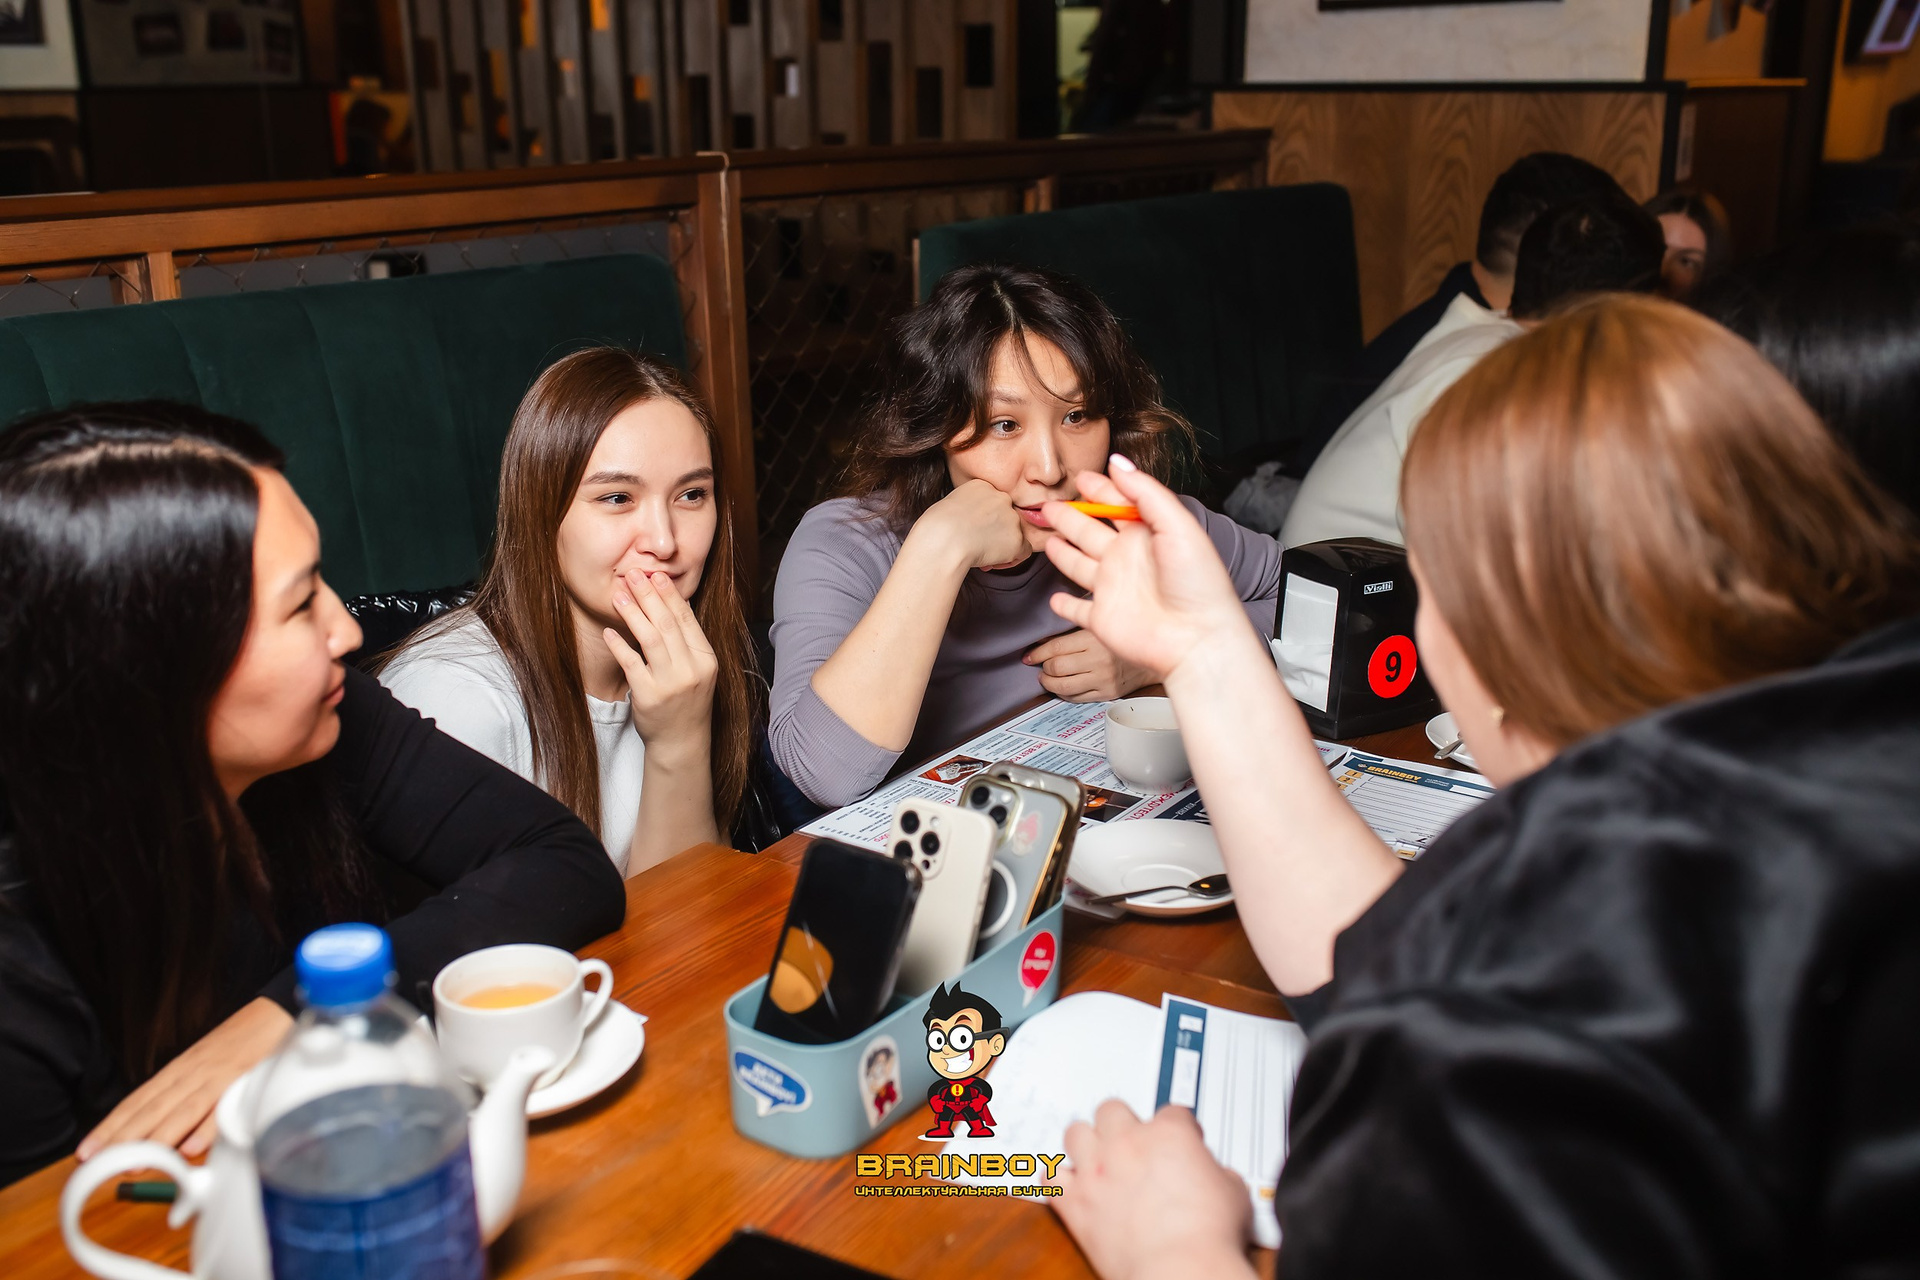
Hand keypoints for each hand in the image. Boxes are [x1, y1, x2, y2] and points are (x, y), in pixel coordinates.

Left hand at [78, 997, 291, 1160]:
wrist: (278, 1011)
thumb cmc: (241, 1041)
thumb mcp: (205, 1063)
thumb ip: (186, 1094)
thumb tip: (164, 1131)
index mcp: (180, 1069)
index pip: (137, 1099)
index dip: (111, 1125)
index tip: (87, 1149)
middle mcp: (192, 1072)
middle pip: (152, 1107)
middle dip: (123, 1137)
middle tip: (99, 1162)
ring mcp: (218, 1076)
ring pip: (181, 1109)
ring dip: (156, 1138)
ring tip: (134, 1163)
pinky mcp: (246, 1079)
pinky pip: (224, 1107)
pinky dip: (207, 1128)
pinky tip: (190, 1149)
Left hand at [606, 570, 718, 753]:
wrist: (681, 741)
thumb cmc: (687, 702)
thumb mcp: (698, 670)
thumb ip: (688, 641)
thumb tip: (675, 605)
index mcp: (706, 659)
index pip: (686, 620)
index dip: (670, 595)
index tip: (656, 575)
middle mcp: (691, 670)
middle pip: (667, 624)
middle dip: (648, 596)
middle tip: (634, 574)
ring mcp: (670, 683)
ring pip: (649, 639)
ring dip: (633, 613)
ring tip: (619, 595)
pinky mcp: (649, 696)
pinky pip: (631, 663)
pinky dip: (619, 645)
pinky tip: (610, 630)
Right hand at [917, 478, 1029, 570]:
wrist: (943, 540)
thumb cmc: (935, 528)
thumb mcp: (948, 507)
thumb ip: (967, 509)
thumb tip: (971, 525)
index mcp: (982, 486)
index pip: (992, 503)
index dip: (984, 521)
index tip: (972, 532)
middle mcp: (1001, 497)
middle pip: (1005, 517)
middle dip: (995, 533)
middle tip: (978, 546)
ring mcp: (1012, 517)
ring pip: (1015, 534)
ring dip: (1002, 546)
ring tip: (982, 556)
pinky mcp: (1018, 538)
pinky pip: (1024, 551)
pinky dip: (1012, 559)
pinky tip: (994, 562)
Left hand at [1024, 629, 1153, 701]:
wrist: (1156, 653)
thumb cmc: (1124, 636)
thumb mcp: (1100, 626)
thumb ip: (1075, 630)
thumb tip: (1045, 641)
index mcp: (1094, 638)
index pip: (1055, 648)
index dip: (1037, 653)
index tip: (1029, 656)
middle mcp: (1097, 660)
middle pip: (1056, 668)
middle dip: (1043, 668)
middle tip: (1041, 666)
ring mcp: (1102, 679)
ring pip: (1063, 686)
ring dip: (1049, 683)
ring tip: (1047, 678)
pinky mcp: (1106, 693)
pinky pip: (1077, 698)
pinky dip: (1064, 693)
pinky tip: (1061, 687)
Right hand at [1042, 458, 1255, 685]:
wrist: (1197, 638)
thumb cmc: (1197, 582)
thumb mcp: (1176, 525)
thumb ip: (1145, 492)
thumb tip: (1117, 462)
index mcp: (1145, 535)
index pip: (1116, 506)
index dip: (1099, 491)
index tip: (1081, 477)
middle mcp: (1126, 560)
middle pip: (1090, 531)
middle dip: (1070, 516)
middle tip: (1050, 503)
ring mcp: (1112, 589)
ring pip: (1078, 565)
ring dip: (1063, 552)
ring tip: (1046, 536)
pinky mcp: (1101, 618)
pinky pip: (1077, 610)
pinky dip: (1065, 605)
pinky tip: (1056, 598)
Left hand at [1054, 1100, 1254, 1279]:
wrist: (1180, 1270)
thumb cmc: (1207, 1236)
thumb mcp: (1234, 1193)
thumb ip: (1218, 1174)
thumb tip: (1216, 1179)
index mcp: (1169, 1135)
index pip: (1171, 1112)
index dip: (1177, 1127)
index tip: (1180, 1140)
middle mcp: (1127, 1144)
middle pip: (1112, 1109)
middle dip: (1122, 1123)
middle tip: (1131, 1143)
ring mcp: (1097, 1170)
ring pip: (1074, 1132)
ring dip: (1084, 1143)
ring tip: (1094, 1158)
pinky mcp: (1075, 1202)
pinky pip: (1049, 1178)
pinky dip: (1056, 1180)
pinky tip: (1065, 1185)